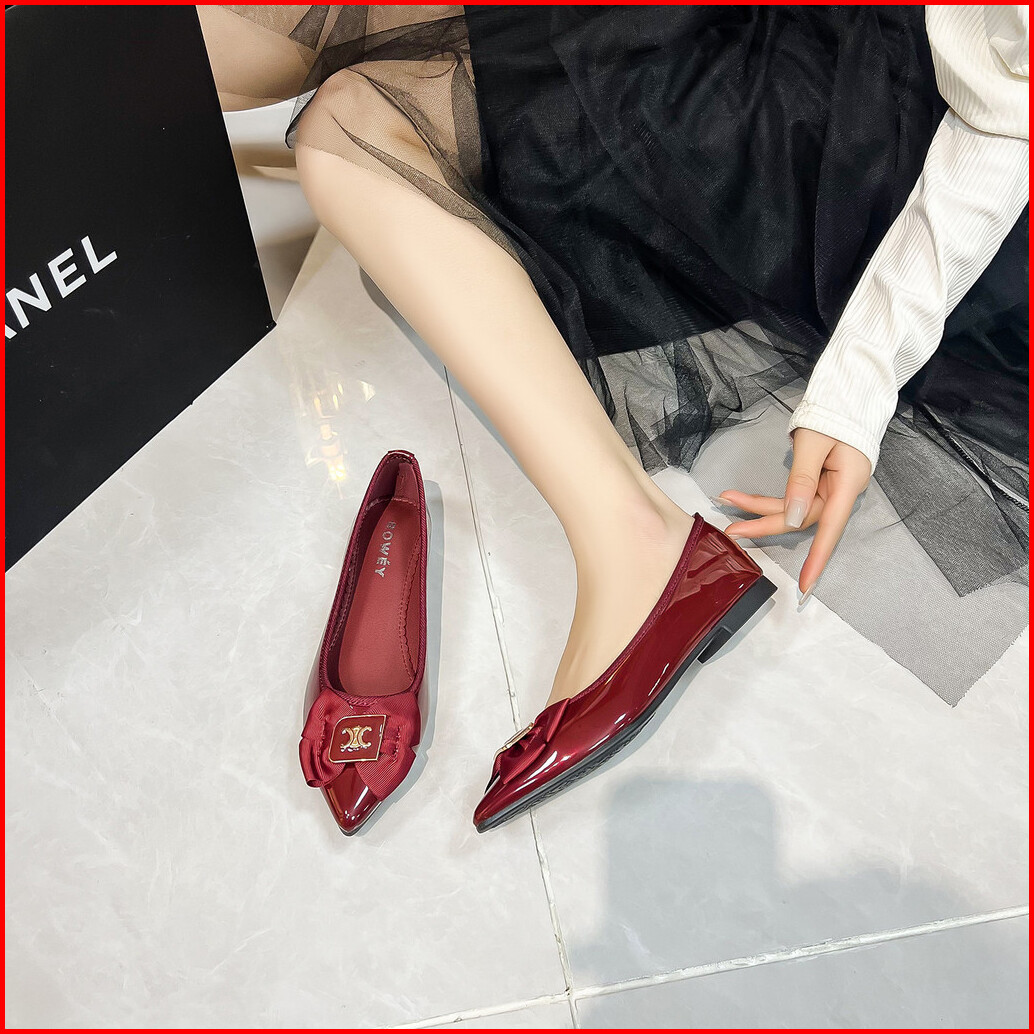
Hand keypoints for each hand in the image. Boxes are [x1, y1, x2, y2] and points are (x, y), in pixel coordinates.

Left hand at [718, 429, 870, 597]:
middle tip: (731, 529)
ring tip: (728, 501)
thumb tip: (791, 518)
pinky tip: (743, 497)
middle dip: (765, 523)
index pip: (829, 529)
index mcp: (849, 484)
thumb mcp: (814, 443)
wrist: (847, 393)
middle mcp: (840, 491)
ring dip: (760, 508)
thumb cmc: (835, 415)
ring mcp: (829, 487)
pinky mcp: (818, 482)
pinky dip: (769, 498)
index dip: (816, 559)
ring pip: (792, 508)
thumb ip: (802, 480)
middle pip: (801, 518)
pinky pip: (792, 496)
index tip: (804, 585)